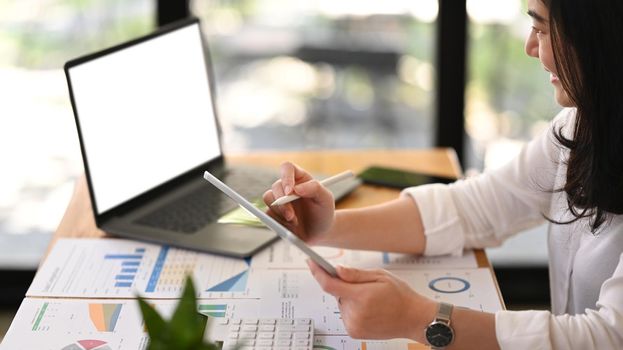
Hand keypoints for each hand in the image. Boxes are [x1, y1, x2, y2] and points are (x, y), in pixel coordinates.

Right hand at [263, 162, 334, 243]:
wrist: (319, 233)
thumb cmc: (324, 212)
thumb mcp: (326, 199)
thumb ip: (314, 188)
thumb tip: (296, 188)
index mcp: (299, 178)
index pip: (287, 168)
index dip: (286, 177)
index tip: (290, 192)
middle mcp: (287, 187)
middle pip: (276, 186)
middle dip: (282, 202)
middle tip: (291, 215)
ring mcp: (278, 199)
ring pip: (268, 198)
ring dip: (280, 211)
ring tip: (295, 221)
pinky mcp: (273, 212)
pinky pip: (267, 213)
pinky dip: (277, 220)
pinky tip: (290, 225)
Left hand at [307, 260, 435, 341]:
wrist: (413, 318)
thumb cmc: (400, 295)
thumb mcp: (380, 276)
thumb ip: (356, 274)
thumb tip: (337, 270)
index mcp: (361, 296)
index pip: (329, 285)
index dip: (317, 272)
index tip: (310, 262)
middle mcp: (355, 313)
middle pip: (337, 294)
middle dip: (344, 287)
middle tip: (362, 285)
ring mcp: (354, 325)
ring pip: (341, 304)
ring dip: (349, 299)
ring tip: (370, 300)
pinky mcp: (354, 333)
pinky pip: (345, 315)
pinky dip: (352, 309)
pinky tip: (369, 309)